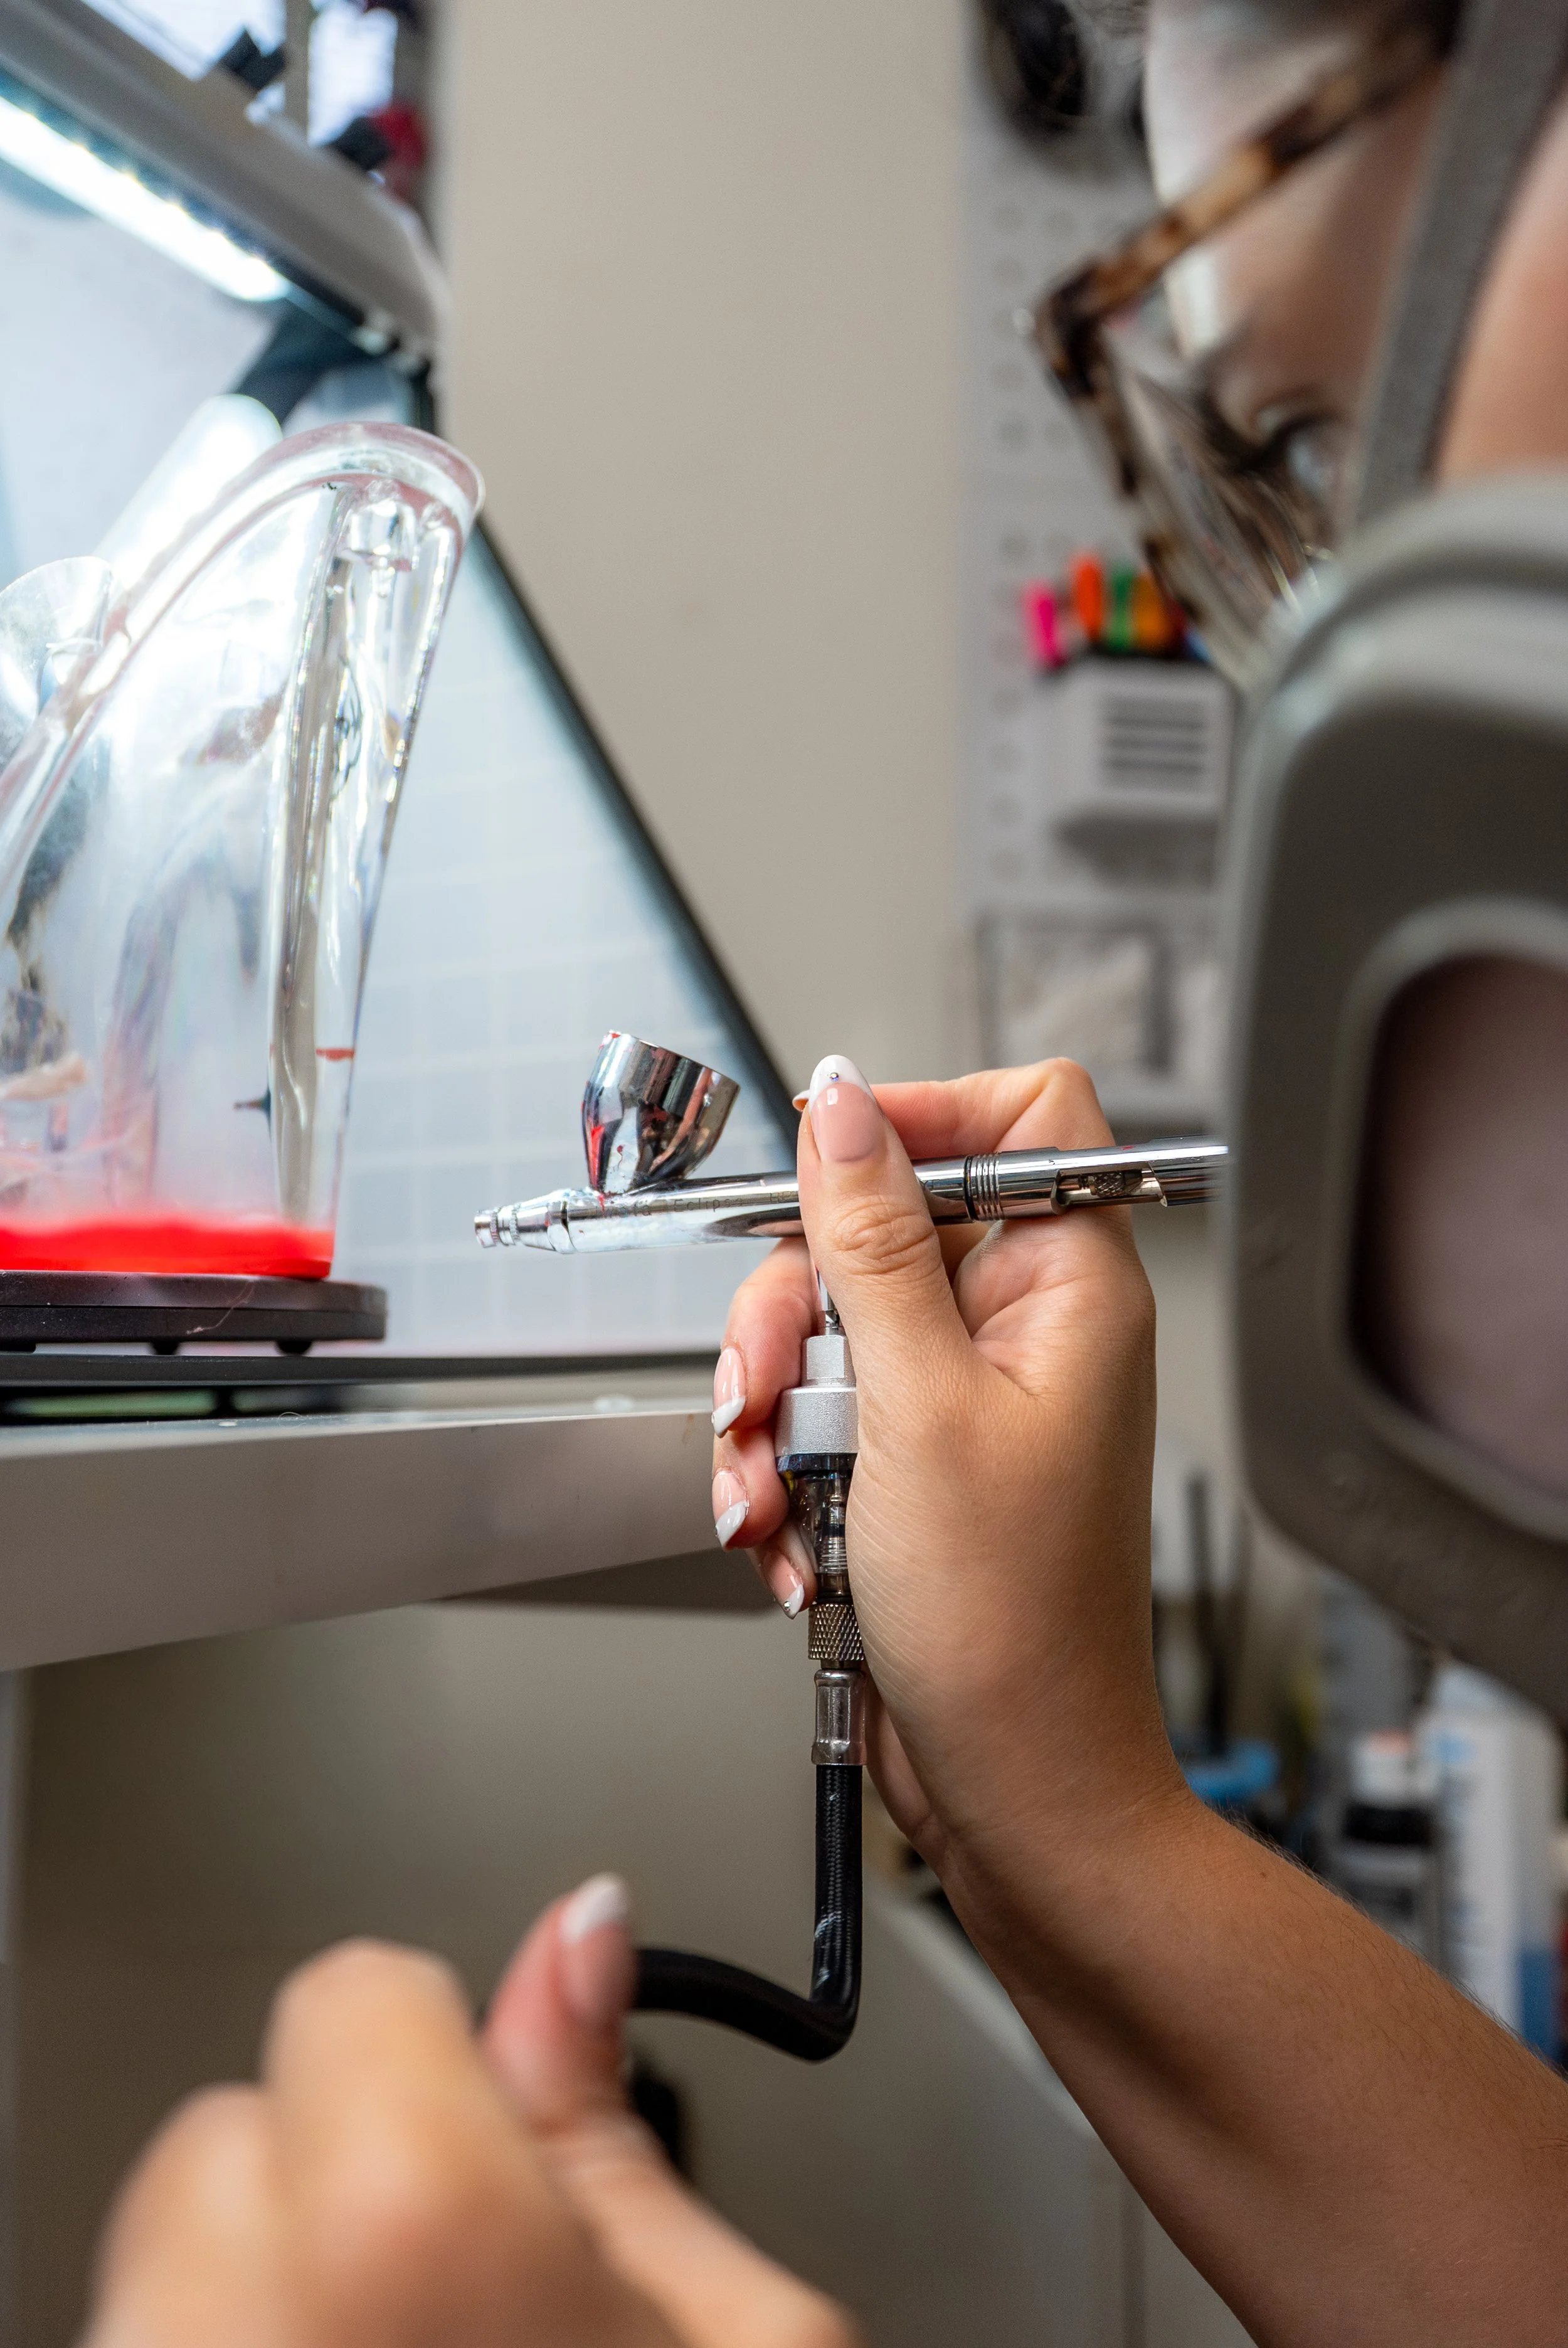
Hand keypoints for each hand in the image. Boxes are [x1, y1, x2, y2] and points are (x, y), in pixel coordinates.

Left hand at [83, 1881, 856, 2347]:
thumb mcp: (748, 2327)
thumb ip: (620, 2117)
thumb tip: (577, 1935)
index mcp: (407, 2234)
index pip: (352, 1992)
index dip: (442, 2060)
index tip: (485, 2129)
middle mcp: (231, 2325)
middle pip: (241, 2124)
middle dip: (342, 2182)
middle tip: (461, 2296)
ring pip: (165, 2254)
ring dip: (268, 2287)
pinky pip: (143, 2333)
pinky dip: (222, 2347)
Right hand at [710, 1056, 1188, 1941]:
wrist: (1010, 1782)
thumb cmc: (1013, 1626)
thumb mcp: (919, 1408)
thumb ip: (874, 1243)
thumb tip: (846, 1106)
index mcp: (1069, 1288)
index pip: (1020, 1119)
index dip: (919, 1118)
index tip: (826, 1165)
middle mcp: (1021, 1328)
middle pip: (878, 1227)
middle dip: (794, 1314)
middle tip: (766, 1390)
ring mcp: (961, 1395)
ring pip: (826, 1326)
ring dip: (771, 1412)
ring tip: (774, 1493)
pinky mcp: (907, 1457)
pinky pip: (813, 1411)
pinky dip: (780, 1469)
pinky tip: (786, 1536)